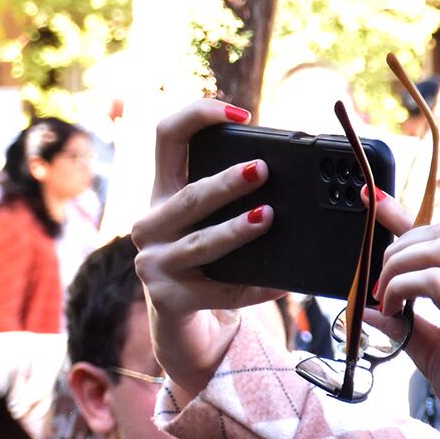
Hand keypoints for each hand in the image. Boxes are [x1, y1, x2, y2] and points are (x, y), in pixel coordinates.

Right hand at [132, 100, 281, 400]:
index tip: (240, 114)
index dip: (198, 116)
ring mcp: (154, 263)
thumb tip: (289, 172)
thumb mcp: (211, 222)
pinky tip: (282, 284)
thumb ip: (235, 195)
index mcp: (163, 192)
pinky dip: (254, 287)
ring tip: (268, 217)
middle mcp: (150, 223)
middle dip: (225, 182)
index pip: (167, 136)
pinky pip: (220, 292)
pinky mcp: (170, 300)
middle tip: (262, 170)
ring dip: (236, 230)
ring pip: (201, 243)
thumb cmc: (209, 260)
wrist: (184, 324)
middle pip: (188, 195)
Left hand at [366, 199, 439, 438]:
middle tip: (377, 283)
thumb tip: (369, 308)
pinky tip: (395, 311)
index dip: (408, 215)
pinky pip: (439, 283)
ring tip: (386, 297)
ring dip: (401, 265)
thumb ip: (409, 329)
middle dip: (399, 245)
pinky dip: (406, 288)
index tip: (373, 203)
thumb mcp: (439, 358)